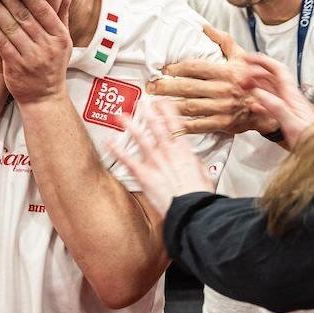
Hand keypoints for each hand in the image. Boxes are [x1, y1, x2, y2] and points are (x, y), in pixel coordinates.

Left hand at [0, 0, 72, 103]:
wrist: (44, 97)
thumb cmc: (53, 66)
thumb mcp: (64, 43)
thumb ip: (63, 17)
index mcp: (60, 36)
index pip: (44, 10)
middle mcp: (47, 45)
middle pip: (24, 15)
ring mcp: (31, 57)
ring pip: (10, 27)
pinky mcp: (15, 66)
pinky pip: (0, 42)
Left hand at [108, 100, 212, 217]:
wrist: (192, 210)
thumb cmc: (198, 196)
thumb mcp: (204, 175)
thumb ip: (196, 165)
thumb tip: (195, 163)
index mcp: (184, 151)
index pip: (174, 124)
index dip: (166, 111)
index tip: (161, 103)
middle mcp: (168, 152)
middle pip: (156, 126)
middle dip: (147, 112)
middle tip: (140, 103)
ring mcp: (155, 162)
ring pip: (140, 138)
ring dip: (129, 125)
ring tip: (120, 116)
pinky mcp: (145, 176)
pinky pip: (128, 160)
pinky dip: (117, 151)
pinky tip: (109, 143)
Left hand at [148, 26, 276, 134]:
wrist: (270, 107)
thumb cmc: (253, 79)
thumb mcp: (242, 56)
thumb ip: (223, 41)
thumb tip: (204, 26)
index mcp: (227, 71)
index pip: (196, 68)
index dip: (177, 68)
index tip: (164, 70)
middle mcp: (223, 89)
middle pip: (188, 87)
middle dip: (166, 87)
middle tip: (151, 86)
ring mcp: (222, 108)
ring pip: (190, 106)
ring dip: (169, 105)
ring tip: (154, 103)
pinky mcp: (222, 123)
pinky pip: (198, 125)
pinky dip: (181, 126)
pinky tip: (168, 124)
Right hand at [238, 53, 313, 149]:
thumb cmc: (311, 140)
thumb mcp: (293, 124)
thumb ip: (277, 108)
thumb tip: (260, 94)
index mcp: (292, 95)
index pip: (278, 70)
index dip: (263, 61)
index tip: (249, 58)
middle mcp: (290, 98)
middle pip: (271, 78)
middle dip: (256, 72)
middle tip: (242, 74)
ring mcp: (287, 106)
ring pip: (269, 89)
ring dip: (256, 85)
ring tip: (244, 86)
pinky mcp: (285, 116)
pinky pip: (269, 104)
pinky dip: (259, 101)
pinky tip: (253, 104)